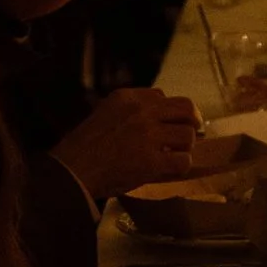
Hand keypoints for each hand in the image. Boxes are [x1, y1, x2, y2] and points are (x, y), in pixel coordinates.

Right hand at [55, 86, 202, 203]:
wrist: (74, 170)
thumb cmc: (84, 146)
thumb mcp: (104, 113)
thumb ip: (128, 110)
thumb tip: (155, 115)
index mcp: (128, 97)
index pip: (162, 96)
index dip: (170, 111)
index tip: (169, 123)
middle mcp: (142, 111)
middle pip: (185, 108)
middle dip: (192, 121)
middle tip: (190, 133)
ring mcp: (148, 135)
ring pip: (188, 135)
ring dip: (185, 148)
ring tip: (174, 156)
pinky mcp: (152, 161)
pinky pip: (183, 161)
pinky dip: (181, 167)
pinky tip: (171, 170)